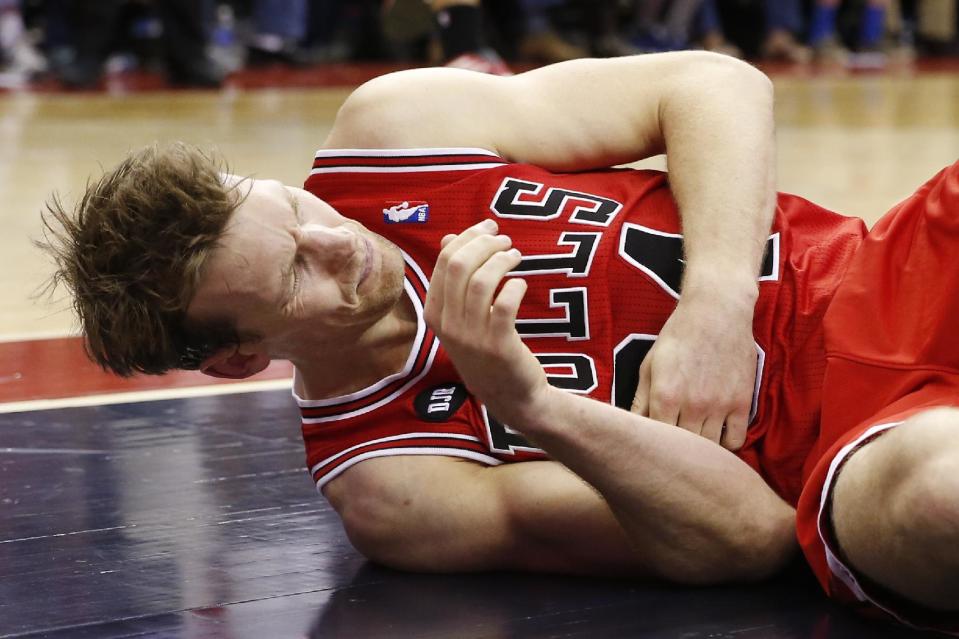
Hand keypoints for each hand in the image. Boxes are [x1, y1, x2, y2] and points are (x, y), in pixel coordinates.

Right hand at [424, 220, 549, 427]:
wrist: (509, 396)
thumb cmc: (485, 349)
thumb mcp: (460, 316)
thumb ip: (453, 279)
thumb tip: (448, 237)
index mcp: (434, 314)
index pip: (443, 263)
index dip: (467, 238)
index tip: (488, 228)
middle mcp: (448, 325)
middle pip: (459, 266)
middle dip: (483, 244)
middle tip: (504, 240)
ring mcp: (472, 337)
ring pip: (480, 282)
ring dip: (501, 260)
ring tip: (515, 255)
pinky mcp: (498, 345)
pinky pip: (504, 304)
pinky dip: (514, 287)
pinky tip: (521, 284)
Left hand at [631, 292, 757, 450]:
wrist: (717, 311)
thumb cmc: (678, 335)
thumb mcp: (650, 364)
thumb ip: (641, 399)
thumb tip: (631, 426)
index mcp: (665, 396)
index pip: (656, 441)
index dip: (654, 448)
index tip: (653, 448)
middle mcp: (692, 405)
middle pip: (683, 449)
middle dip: (676, 453)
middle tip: (673, 453)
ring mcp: (720, 406)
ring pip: (709, 448)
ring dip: (700, 450)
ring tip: (693, 446)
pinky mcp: (742, 403)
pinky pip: (736, 440)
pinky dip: (725, 444)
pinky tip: (715, 435)